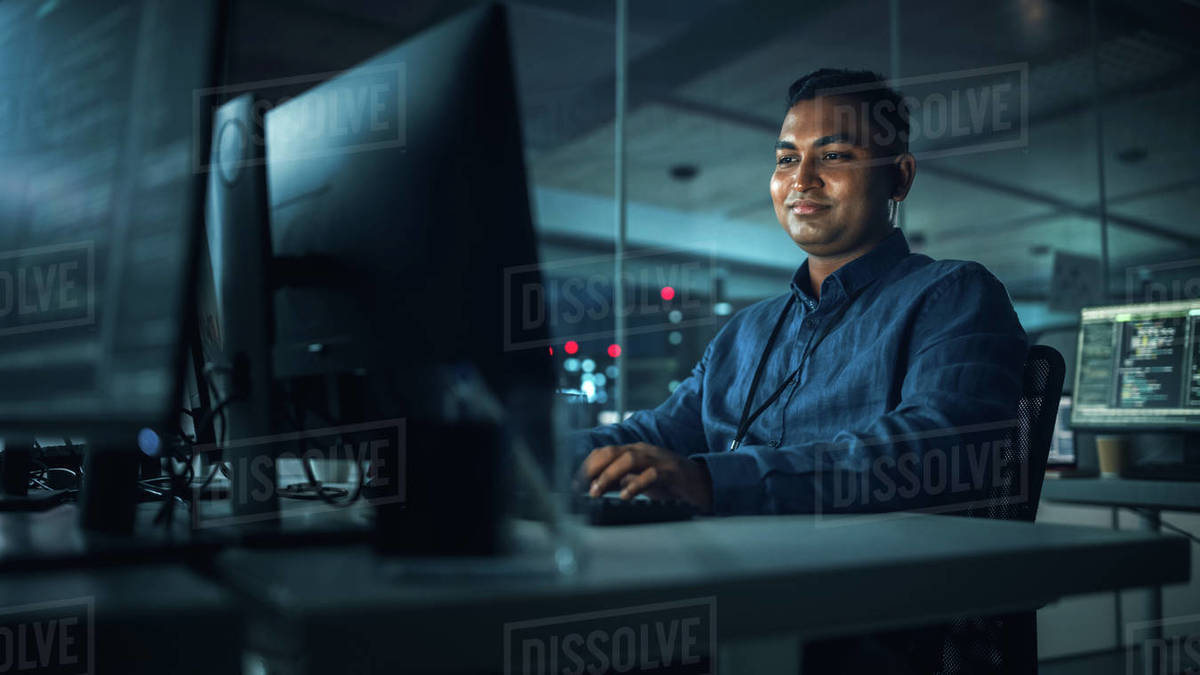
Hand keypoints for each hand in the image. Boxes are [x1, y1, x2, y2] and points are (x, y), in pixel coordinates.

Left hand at [578, 442, 711, 511]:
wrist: (703, 485)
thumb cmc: (670, 483)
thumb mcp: (640, 481)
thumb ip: (621, 480)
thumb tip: (596, 486)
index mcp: (634, 451)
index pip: (604, 452)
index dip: (587, 466)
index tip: (573, 483)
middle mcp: (644, 451)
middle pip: (612, 452)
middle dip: (593, 468)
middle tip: (580, 488)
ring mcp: (658, 459)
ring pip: (628, 459)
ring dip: (608, 475)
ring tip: (596, 492)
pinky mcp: (671, 472)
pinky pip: (650, 474)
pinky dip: (635, 485)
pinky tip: (624, 496)